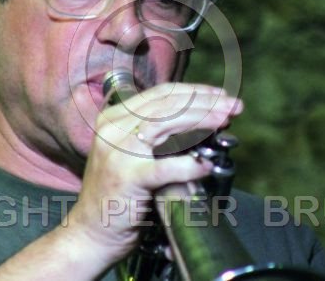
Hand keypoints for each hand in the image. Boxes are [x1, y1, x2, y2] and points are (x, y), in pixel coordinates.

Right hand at [66, 82, 243, 266]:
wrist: (91, 233)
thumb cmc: (118, 195)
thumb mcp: (132, 154)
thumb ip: (156, 135)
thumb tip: (202, 120)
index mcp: (114, 118)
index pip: (161, 94)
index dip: (195, 92)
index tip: (221, 96)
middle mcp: (112, 128)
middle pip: (167, 104)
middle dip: (205, 102)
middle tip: (233, 107)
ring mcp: (117, 152)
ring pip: (165, 123)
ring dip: (201, 119)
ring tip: (225, 121)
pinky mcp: (126, 178)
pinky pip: (165, 166)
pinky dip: (190, 164)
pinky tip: (207, 164)